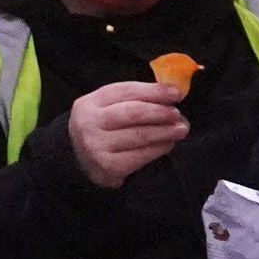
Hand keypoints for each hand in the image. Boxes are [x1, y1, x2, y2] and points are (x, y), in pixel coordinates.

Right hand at [66, 80, 188, 189]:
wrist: (77, 160)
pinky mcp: (107, 167)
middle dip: (160, 112)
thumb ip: (132, 98)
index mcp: (89, 103)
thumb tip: (170, 94)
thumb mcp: (106, 108)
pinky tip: (168, 144)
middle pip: (133, 113)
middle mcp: (89, 123)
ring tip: (180, 129)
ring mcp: (96, 147)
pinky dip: (158, 149)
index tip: (176, 93)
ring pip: (139, 135)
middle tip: (178, 114)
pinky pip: (140, 156)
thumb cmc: (101, 128)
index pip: (126, 91)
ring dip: (165, 131)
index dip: (154, 91)